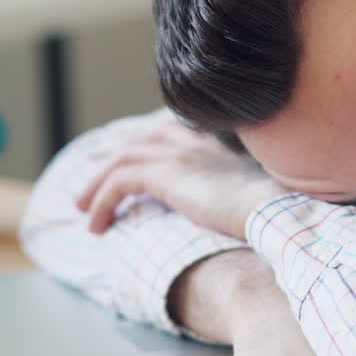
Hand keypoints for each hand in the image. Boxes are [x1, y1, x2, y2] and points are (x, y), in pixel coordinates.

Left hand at [75, 113, 285, 237]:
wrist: (274, 208)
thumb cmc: (271, 209)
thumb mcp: (250, 192)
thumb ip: (232, 187)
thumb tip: (227, 204)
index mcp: (212, 140)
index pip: (165, 130)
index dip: (141, 143)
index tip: (124, 157)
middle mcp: (192, 138)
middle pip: (136, 140)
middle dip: (107, 159)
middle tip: (88, 184)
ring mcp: (177, 151)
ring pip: (119, 159)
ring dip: (95, 185)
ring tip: (82, 210)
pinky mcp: (164, 172)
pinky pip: (117, 183)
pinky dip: (101, 203)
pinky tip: (96, 226)